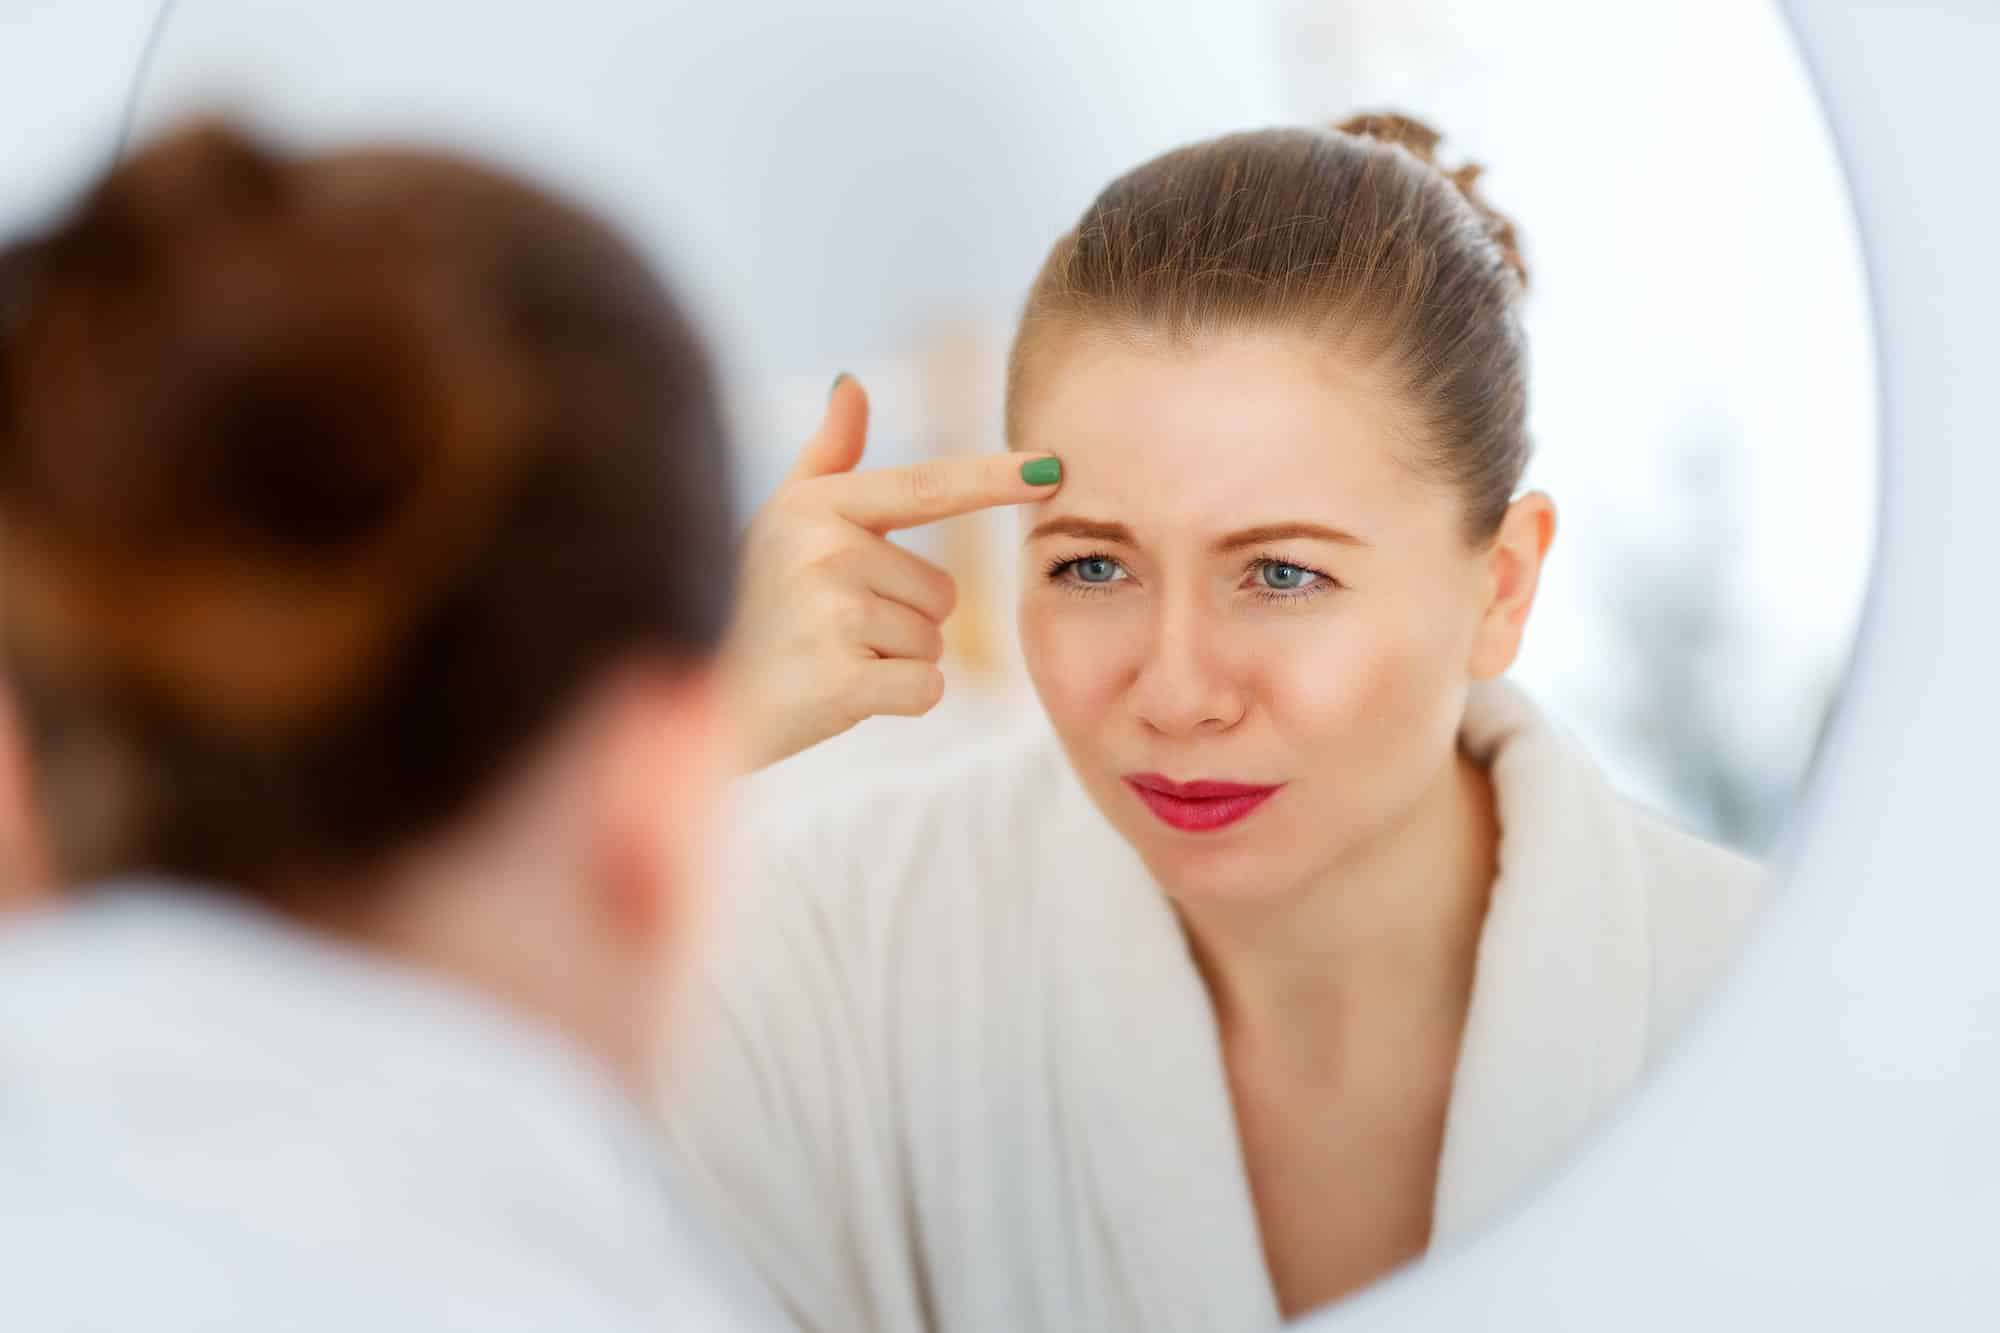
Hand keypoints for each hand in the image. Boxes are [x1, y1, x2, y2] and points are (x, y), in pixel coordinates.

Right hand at [722, 374, 1062, 772]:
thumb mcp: (779, 521)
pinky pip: (925, 688)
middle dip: (902, 620)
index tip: (1054, 468)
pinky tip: (839, 695)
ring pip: (932, 642)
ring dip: (894, 662)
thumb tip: (854, 382)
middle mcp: (826, 552)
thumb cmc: (746, 609)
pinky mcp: (841, 683)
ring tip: (828, 661)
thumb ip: (828, 456)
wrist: (701, 703)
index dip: (996, 478)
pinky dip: (897, 701)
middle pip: (942, 592)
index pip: (929, 487)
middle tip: (832, 633)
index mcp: (820, 508)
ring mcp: (833, 616)